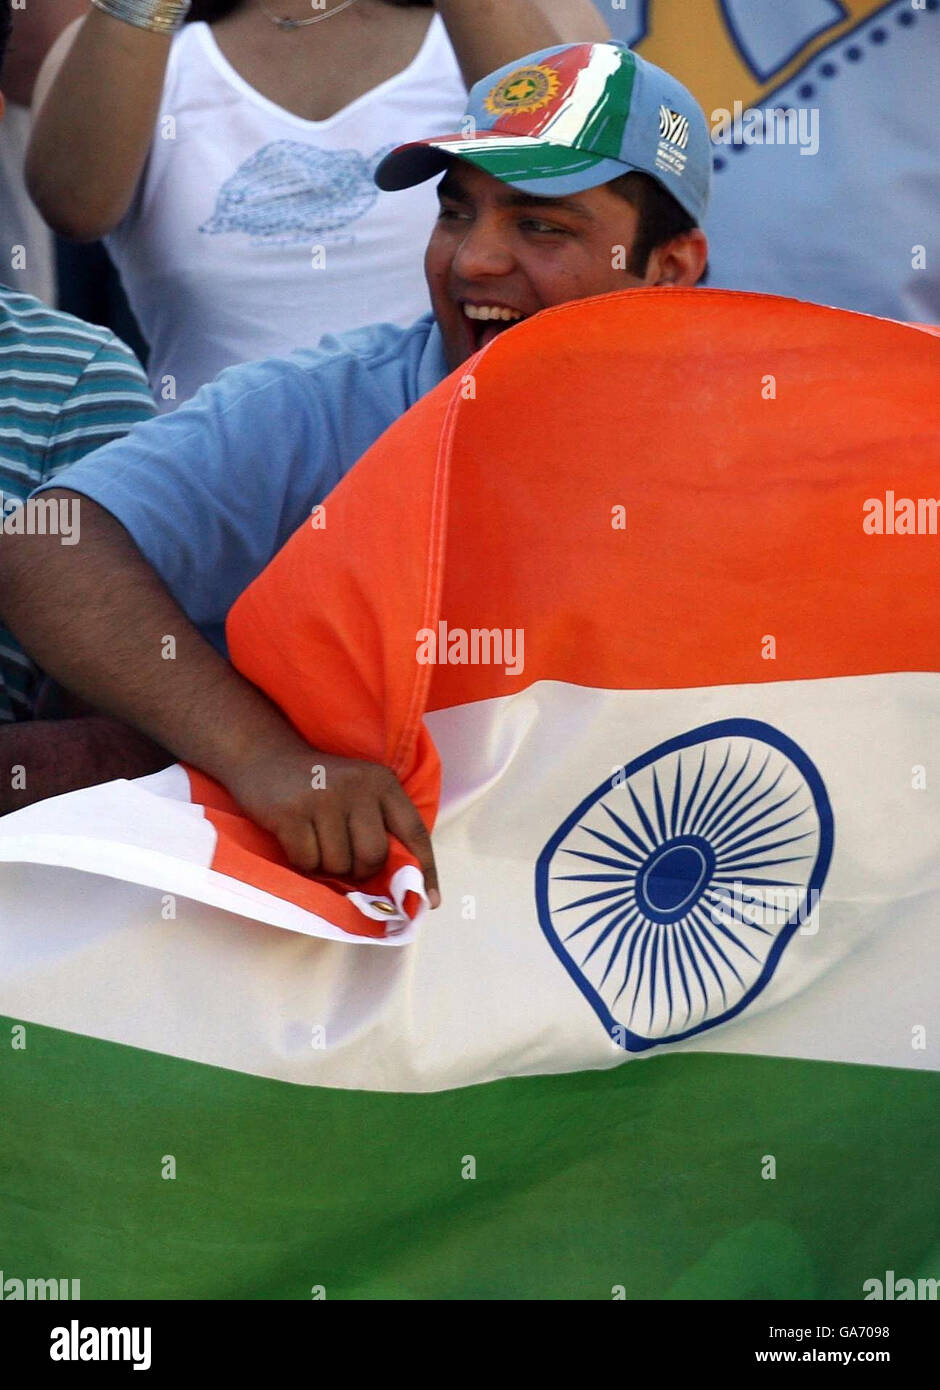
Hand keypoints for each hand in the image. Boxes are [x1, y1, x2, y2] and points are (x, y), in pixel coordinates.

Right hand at [225, 740, 439, 906]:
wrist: (265, 756)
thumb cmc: (320, 786)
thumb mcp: (359, 793)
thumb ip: (381, 827)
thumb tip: (402, 886)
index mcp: (383, 783)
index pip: (414, 832)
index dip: (425, 870)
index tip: (428, 902)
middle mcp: (358, 787)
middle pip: (374, 856)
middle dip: (360, 871)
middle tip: (344, 861)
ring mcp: (324, 798)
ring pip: (339, 864)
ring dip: (327, 866)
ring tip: (316, 842)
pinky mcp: (292, 812)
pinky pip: (307, 862)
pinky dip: (303, 862)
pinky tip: (297, 839)